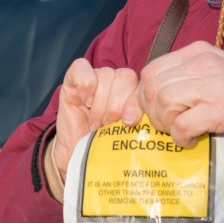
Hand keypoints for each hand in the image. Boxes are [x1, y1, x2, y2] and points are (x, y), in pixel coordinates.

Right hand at [51, 58, 138, 179]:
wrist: (77, 154)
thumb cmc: (103, 147)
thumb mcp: (126, 137)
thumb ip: (140, 125)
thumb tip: (149, 122)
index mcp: (135, 94)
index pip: (141, 86)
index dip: (135, 103)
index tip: (129, 122)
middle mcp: (117, 82)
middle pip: (125, 77)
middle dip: (117, 104)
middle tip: (108, 125)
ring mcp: (96, 77)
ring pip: (106, 75)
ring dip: (100, 102)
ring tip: (95, 124)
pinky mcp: (74, 77)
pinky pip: (81, 68)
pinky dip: (85, 84)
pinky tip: (85, 102)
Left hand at [123, 41, 223, 146]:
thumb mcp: (210, 69)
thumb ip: (182, 76)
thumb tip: (148, 97)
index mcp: (196, 51)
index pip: (152, 70)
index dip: (144, 94)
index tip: (152, 110)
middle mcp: (202, 64)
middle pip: (154, 87)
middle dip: (153, 112)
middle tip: (166, 124)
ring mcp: (211, 85)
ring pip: (164, 102)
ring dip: (166, 124)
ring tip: (178, 130)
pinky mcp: (219, 109)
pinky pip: (183, 125)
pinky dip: (181, 137)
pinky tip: (190, 139)